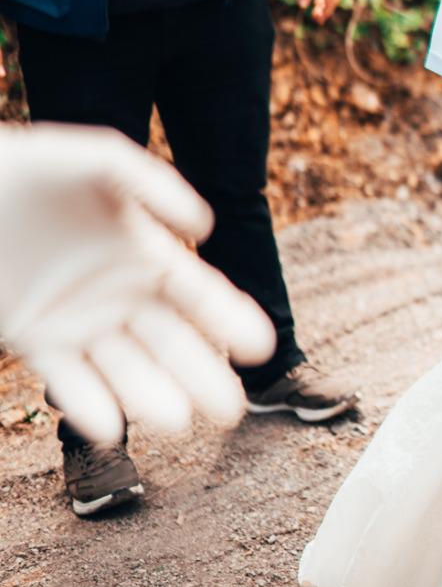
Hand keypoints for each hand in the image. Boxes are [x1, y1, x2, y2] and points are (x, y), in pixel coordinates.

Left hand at [0, 125, 275, 443]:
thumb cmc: (35, 166)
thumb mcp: (99, 161)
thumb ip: (153, 184)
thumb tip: (204, 227)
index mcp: (146, 254)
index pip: (200, 296)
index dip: (231, 320)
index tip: (260, 346)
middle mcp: (122, 295)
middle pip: (173, 344)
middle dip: (203, 377)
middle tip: (231, 411)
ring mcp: (79, 322)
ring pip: (125, 369)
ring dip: (150, 396)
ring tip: (175, 419)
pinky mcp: (36, 339)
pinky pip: (68, 379)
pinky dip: (88, 405)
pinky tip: (110, 426)